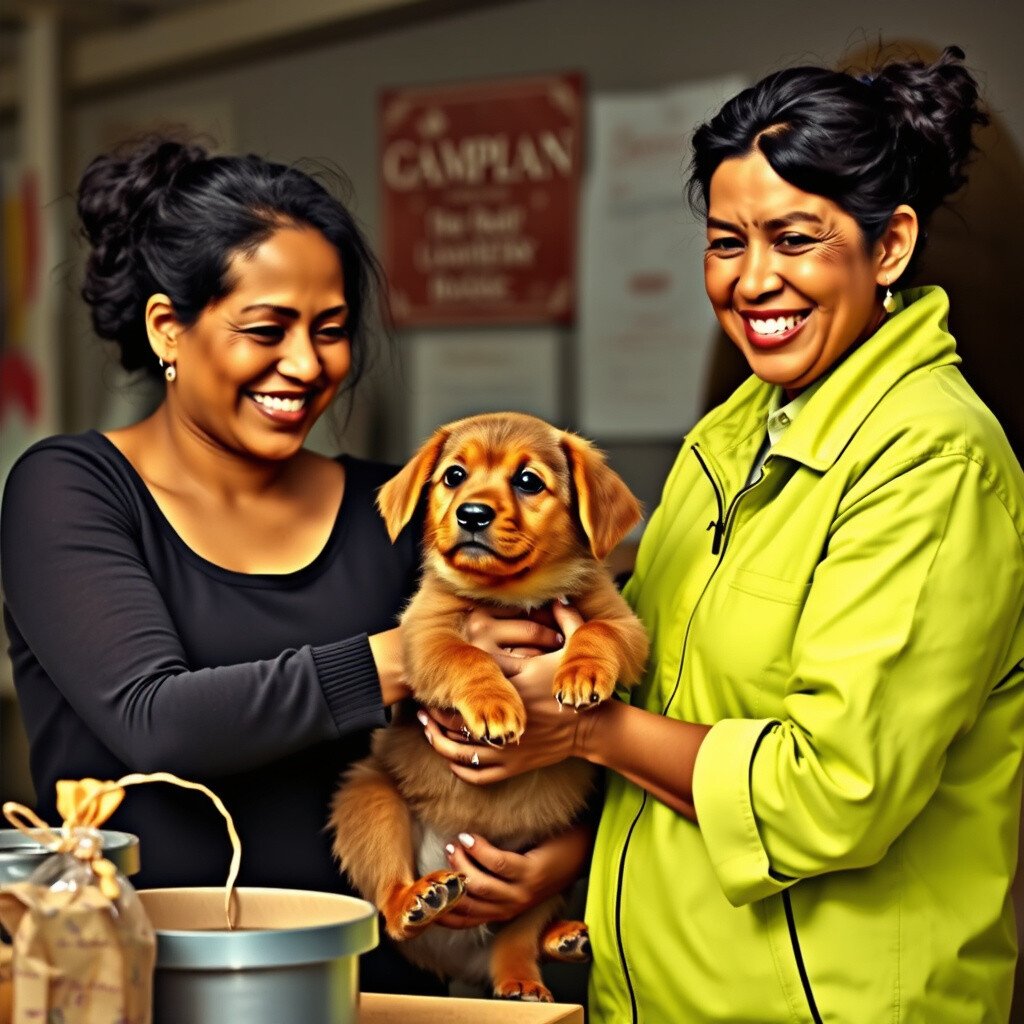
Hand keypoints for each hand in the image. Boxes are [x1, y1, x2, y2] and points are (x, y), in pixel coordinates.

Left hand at [420, 603, 592, 783]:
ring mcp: (509, 745)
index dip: (454, 676)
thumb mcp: (578, 649)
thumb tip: (560, 594)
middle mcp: (510, 715)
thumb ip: (567, 619)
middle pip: (458, 717)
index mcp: (519, 684)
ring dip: (438, 738)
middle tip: (423, 700)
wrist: (593, 729)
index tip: (441, 672)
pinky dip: (458, 765)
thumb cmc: (582, 686)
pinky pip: (477, 772)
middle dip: (436, 710)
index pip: (476, 678)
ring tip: (426, 726)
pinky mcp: (513, 765)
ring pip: (460, 749)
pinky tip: (448, 754)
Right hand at [435, 824, 592, 928]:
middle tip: (444, 854)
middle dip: (449, 881)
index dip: (441, 912)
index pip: (465, 920)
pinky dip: (479, 849)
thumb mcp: (514, 879)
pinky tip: (470, 837)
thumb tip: (454, 862)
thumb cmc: (543, 859)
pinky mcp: (532, 874)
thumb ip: (490, 880)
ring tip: (456, 843)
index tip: (423, 897)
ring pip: (479, 885)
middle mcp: (511, 908)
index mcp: (503, 911)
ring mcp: (522, 893)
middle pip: (467, 903)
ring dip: (461, 863)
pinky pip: (497, 863)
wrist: (580, 849)